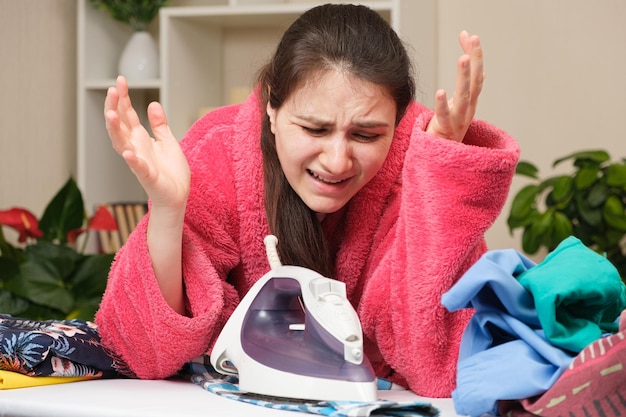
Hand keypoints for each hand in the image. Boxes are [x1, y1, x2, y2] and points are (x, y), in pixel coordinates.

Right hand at [104, 76, 189, 210]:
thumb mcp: (168, 142)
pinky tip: (128, 152)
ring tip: (111, 113)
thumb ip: (159, 125)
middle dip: (115, 107)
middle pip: (120, 125)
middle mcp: (135, 148)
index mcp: (140, 139)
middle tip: (113, 89)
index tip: (120, 80)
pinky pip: (138, 167)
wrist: (177, 196)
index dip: (123, 98)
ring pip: (121, 144)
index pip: (128, 115)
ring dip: (115, 129)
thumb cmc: (171, 172)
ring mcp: (139, 162)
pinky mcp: (148, 176)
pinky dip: (132, 160)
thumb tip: (153, 104)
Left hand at [426, 31, 484, 142]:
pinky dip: (443, 105)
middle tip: (473, 38)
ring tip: (462, 58)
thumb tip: (480, 72)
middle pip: (475, 81)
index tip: (467, 35)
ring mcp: (458, 121)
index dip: (474, 54)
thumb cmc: (448, 133)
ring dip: (464, 77)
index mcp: (470, 103)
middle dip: (475, 58)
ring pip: (464, 96)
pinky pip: (444, 117)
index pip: (476, 74)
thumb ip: (467, 91)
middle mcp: (468, 110)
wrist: (443, 162)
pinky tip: (440, 91)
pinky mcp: (445, 131)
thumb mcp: (459, 108)